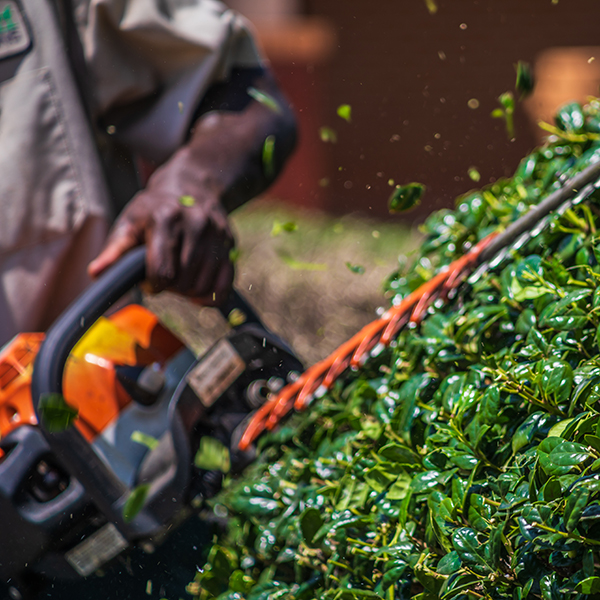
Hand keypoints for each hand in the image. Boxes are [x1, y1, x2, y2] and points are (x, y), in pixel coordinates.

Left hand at [88, 179, 234, 304]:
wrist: (191, 185)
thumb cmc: (153, 208)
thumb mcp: (130, 222)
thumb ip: (114, 249)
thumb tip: (95, 274)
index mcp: (166, 219)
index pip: (163, 272)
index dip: (153, 285)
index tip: (149, 280)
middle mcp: (196, 225)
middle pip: (183, 282)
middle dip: (170, 287)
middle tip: (164, 276)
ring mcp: (216, 234)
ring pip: (203, 286)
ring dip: (189, 292)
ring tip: (179, 277)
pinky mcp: (230, 243)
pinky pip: (225, 284)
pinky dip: (211, 295)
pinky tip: (199, 290)